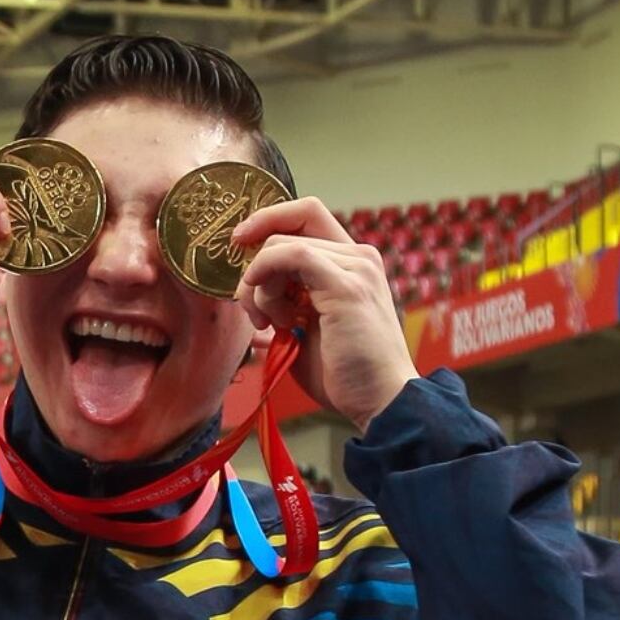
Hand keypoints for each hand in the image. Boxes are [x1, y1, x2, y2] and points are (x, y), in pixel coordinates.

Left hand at [232, 198, 419, 430]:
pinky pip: (291, 255)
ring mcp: (355, 267)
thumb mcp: (303, 333)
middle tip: (252, 312)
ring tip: (273, 325)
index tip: (238, 246)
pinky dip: (266, 277)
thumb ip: (282, 308)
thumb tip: (246, 301)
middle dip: (254, 267)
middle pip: (288, 227)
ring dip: (259, 286)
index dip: (266, 222)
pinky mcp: (347, 285)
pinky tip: (273, 317)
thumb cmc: (344, 375)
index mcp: (349, 265)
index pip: (304, 217)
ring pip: (281, 245)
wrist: (380, 401)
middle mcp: (357, 257)